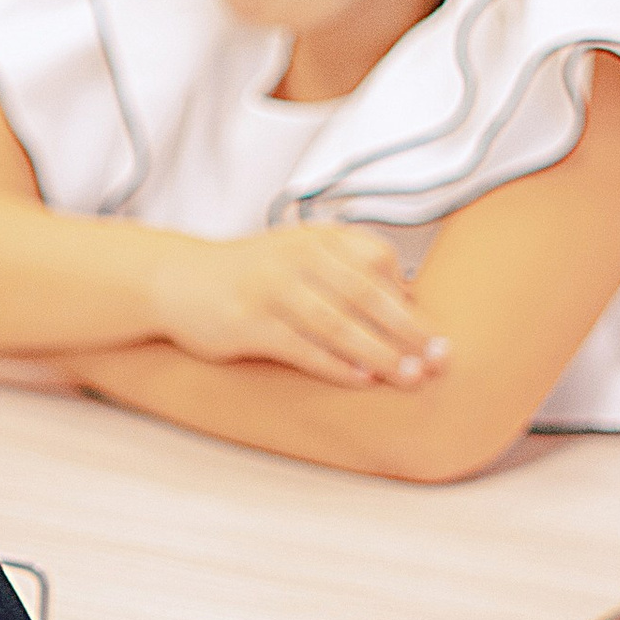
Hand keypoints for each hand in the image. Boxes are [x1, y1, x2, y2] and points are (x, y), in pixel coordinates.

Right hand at [155, 224, 445, 386]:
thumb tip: (408, 305)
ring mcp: (270, 289)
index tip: (429, 327)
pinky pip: (300, 347)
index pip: (376, 258)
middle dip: (408, 328)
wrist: (177, 279)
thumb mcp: (297, 254)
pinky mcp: (248, 323)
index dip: (405, 293)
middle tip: (442, 358)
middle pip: (365, 293)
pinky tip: (361, 380)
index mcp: (315, 238)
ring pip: (337, 323)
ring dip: (379, 353)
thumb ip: (345, 269)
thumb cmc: (250, 274)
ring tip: (411, 377)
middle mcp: (295, 258)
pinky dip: (334, 364)